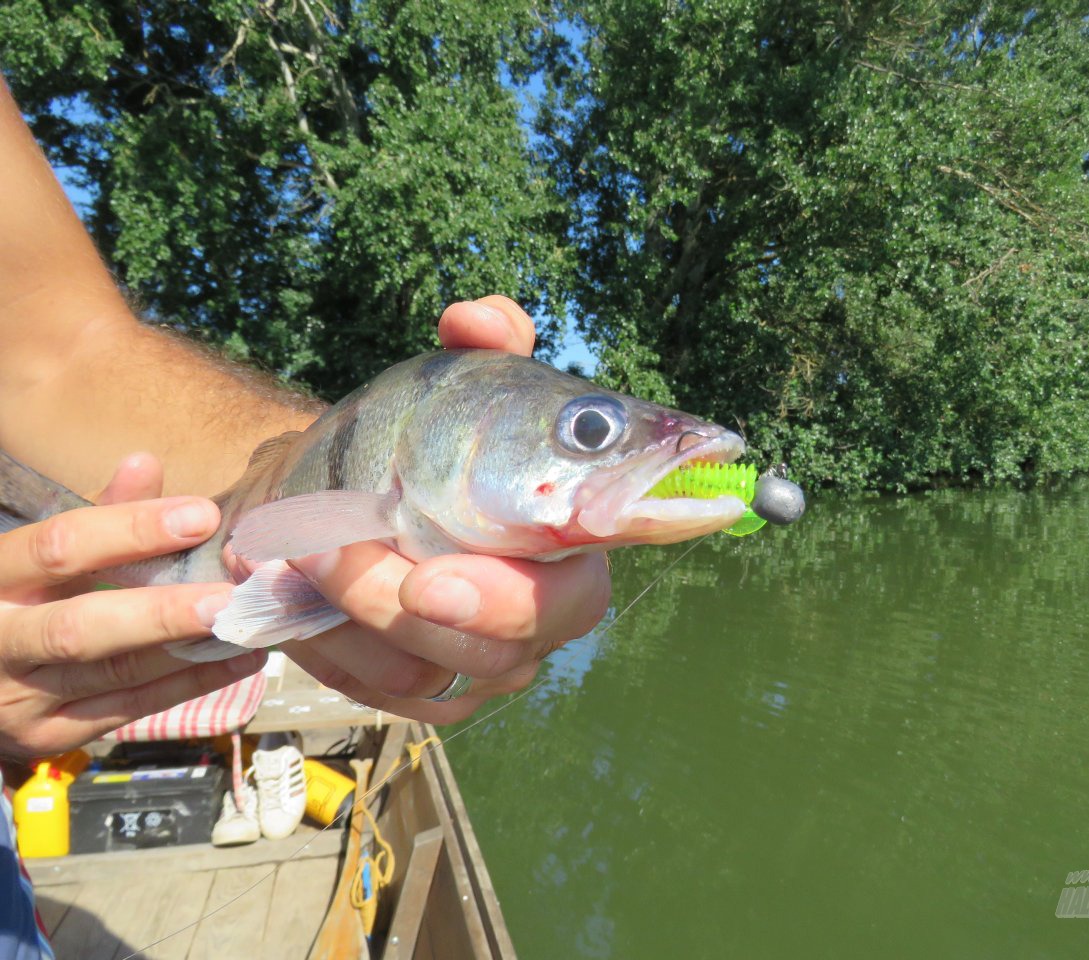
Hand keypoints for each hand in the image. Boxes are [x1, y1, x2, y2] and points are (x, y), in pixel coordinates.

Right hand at [0, 457, 264, 757]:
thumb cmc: (18, 597)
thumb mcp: (40, 553)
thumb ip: (97, 513)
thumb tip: (145, 464)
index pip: (60, 549)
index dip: (132, 530)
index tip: (202, 516)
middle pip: (81, 629)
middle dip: (160, 614)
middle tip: (228, 597)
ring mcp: (18, 699)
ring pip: (112, 675)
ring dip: (189, 651)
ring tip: (248, 625)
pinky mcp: (48, 737)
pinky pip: (128, 711)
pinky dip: (190, 684)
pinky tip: (240, 660)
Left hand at [279, 297, 612, 720]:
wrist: (382, 488)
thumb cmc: (441, 439)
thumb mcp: (466, 383)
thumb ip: (487, 343)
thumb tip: (475, 320)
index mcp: (570, 555)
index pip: (576, 601)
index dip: (514, 602)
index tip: (431, 577)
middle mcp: (538, 624)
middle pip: (492, 653)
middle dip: (400, 610)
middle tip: (328, 550)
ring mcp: (484, 666)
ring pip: (424, 678)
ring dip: (348, 619)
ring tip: (294, 552)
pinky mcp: (428, 691)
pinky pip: (378, 691)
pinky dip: (329, 647)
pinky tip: (292, 594)